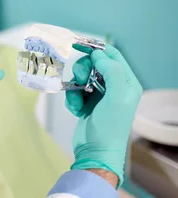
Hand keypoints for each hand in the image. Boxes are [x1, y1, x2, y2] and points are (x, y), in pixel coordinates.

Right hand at [65, 45, 142, 185]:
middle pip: (93, 64)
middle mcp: (114, 86)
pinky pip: (74, 90)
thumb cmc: (109, 126)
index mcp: (127, 82)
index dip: (96, 48)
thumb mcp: (117, 97)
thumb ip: (112, 71)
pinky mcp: (86, 103)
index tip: (78, 45)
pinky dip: (71, 98)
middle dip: (83, 70)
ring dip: (75, 86)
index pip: (112, 55)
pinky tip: (76, 110)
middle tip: (80, 80)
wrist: (95, 152)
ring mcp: (100, 95)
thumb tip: (98, 55)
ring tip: (78, 101)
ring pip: (81, 76)